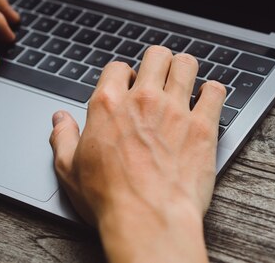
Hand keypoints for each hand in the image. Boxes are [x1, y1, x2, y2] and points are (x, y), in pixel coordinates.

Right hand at [50, 46, 225, 262]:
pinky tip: (207, 99)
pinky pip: (215, 92)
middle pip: (156, 55)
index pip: (118, 67)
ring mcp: (175, 110)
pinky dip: (213, 92)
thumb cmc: (108, 198)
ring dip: (184, 69)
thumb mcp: (69, 169)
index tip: (128, 85)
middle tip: (159, 76)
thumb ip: (63, 137)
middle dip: (157, 62)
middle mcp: (143, 100)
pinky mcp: (203, 127)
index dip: (123, 74)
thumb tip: (59, 120)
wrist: (147, 219)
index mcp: (108, 105)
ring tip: (184, 80)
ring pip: (186, 65)